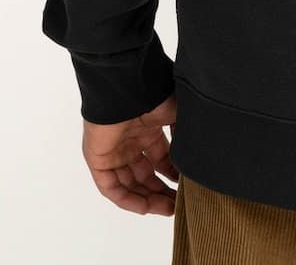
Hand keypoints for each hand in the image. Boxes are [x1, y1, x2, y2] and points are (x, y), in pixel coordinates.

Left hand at [82, 93, 178, 214]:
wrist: (129, 87)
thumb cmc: (155, 94)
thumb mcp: (179, 114)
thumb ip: (186, 136)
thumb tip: (197, 159)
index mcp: (148, 128)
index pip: (160, 159)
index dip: (173, 174)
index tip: (188, 187)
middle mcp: (130, 141)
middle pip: (145, 174)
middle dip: (162, 190)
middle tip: (178, 205)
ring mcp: (114, 150)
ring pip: (129, 183)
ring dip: (147, 198)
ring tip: (167, 209)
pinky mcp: (98, 159)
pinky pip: (111, 187)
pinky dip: (127, 199)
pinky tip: (146, 207)